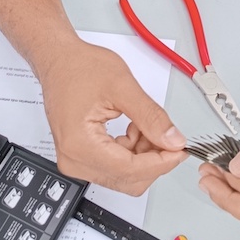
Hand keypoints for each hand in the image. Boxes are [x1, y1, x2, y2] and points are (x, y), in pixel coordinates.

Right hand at [36, 34, 187, 194]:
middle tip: (169, 136)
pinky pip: (115, 166)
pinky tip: (135, 128)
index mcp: (80, 145)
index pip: (130, 170)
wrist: (59, 61)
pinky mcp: (81, 156)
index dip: (161, 162)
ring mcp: (76, 161)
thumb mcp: (123, 86)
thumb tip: (172, 140)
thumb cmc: (79, 67)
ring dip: (144, 154)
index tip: (180, 149)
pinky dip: (133, 151)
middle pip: (128, 179)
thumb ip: (150, 116)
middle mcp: (74, 160)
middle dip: (154, 159)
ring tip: (145, 123)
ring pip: (124, 175)